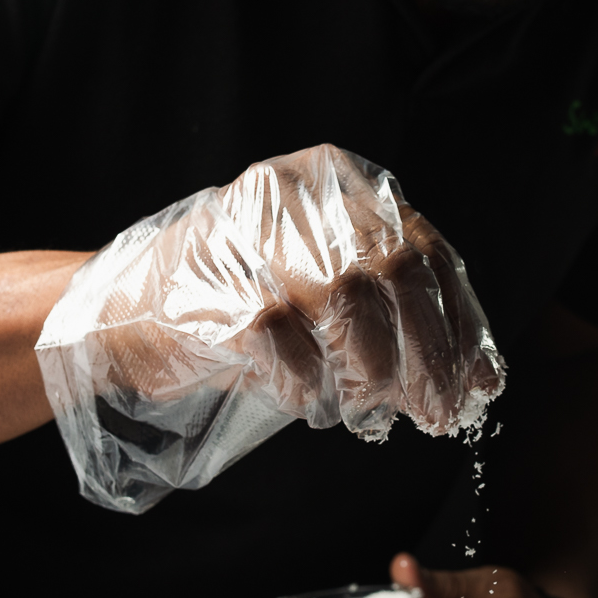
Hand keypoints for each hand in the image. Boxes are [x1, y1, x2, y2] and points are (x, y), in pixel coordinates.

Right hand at [38, 145, 506, 510]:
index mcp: (333, 182)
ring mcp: (252, 236)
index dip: (461, 322)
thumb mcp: (320, 291)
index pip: (426, 247)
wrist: (117, 313)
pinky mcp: (214, 287)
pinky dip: (309, 386)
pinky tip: (309, 403)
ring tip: (370, 414)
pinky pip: (287, 342)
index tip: (480, 384)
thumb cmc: (234, 307)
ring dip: (374, 372)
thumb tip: (474, 379)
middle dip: (430, 355)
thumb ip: (390, 312)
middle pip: (396, 270)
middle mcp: (296, 194)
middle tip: (440, 415)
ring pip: (349, 297)